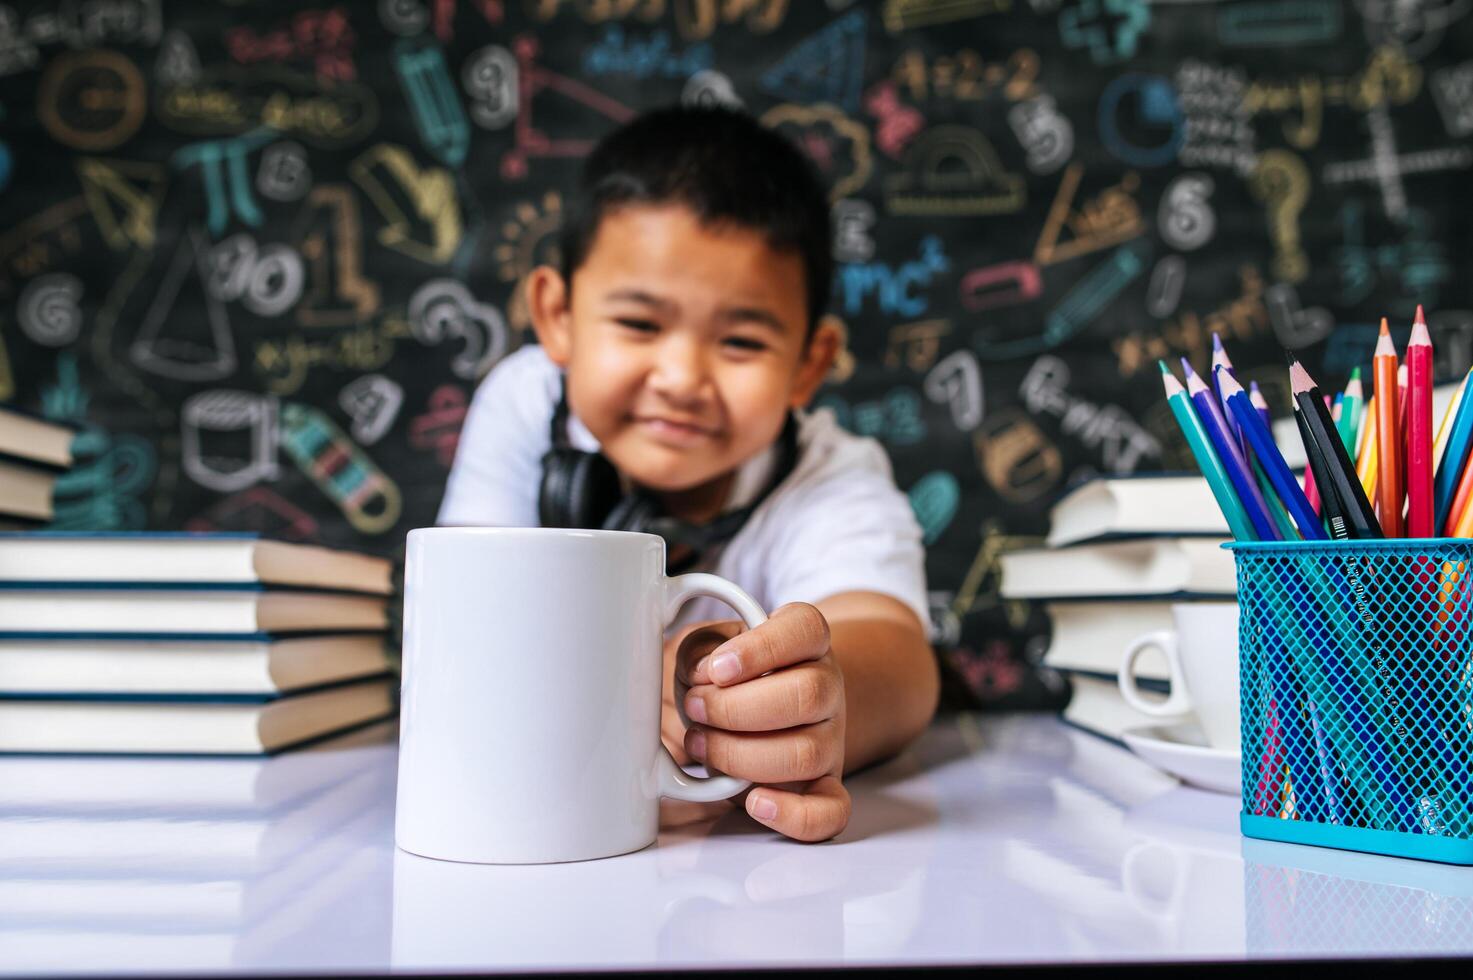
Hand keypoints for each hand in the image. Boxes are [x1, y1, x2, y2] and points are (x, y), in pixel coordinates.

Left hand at [665, 602, 849, 842]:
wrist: (772, 704)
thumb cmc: (735, 675)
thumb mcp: (715, 645)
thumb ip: (701, 649)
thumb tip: (694, 673)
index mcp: (807, 641)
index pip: (805, 629)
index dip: (761, 649)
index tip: (716, 668)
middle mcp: (827, 687)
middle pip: (807, 694)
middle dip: (735, 708)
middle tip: (694, 707)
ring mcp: (830, 739)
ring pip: (806, 753)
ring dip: (740, 755)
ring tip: (700, 743)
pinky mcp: (824, 785)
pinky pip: (830, 811)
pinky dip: (792, 814)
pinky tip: (754, 801)